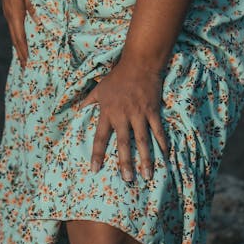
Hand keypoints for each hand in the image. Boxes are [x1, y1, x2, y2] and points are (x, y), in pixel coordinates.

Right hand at [0, 0, 36, 67]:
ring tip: (24, 55)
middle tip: (26, 66)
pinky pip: (13, 23)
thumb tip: (39, 22)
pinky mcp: (8, 4)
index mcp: (14, 11)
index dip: (24, 51)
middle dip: (21, 52)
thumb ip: (34, 6)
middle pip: (15, 37)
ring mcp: (7, 8)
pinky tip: (21, 35)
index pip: (19, 37)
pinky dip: (17, 33)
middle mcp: (9, 12)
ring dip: (18, 43)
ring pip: (13, 31)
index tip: (28, 63)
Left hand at [80, 59, 169, 182]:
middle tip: (127, 180)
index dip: (97, 154)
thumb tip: (78, 114)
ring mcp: (139, 113)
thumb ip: (88, 103)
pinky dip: (162, 143)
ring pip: (142, 140)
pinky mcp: (152, 110)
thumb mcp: (99, 88)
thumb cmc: (117, 77)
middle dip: (125, 162)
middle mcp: (123, 115)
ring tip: (147, 176)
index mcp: (107, 112)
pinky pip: (158, 130)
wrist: (139, 63)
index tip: (95, 170)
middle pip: (123, 143)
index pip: (100, 137)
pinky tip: (165, 156)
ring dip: (146, 159)